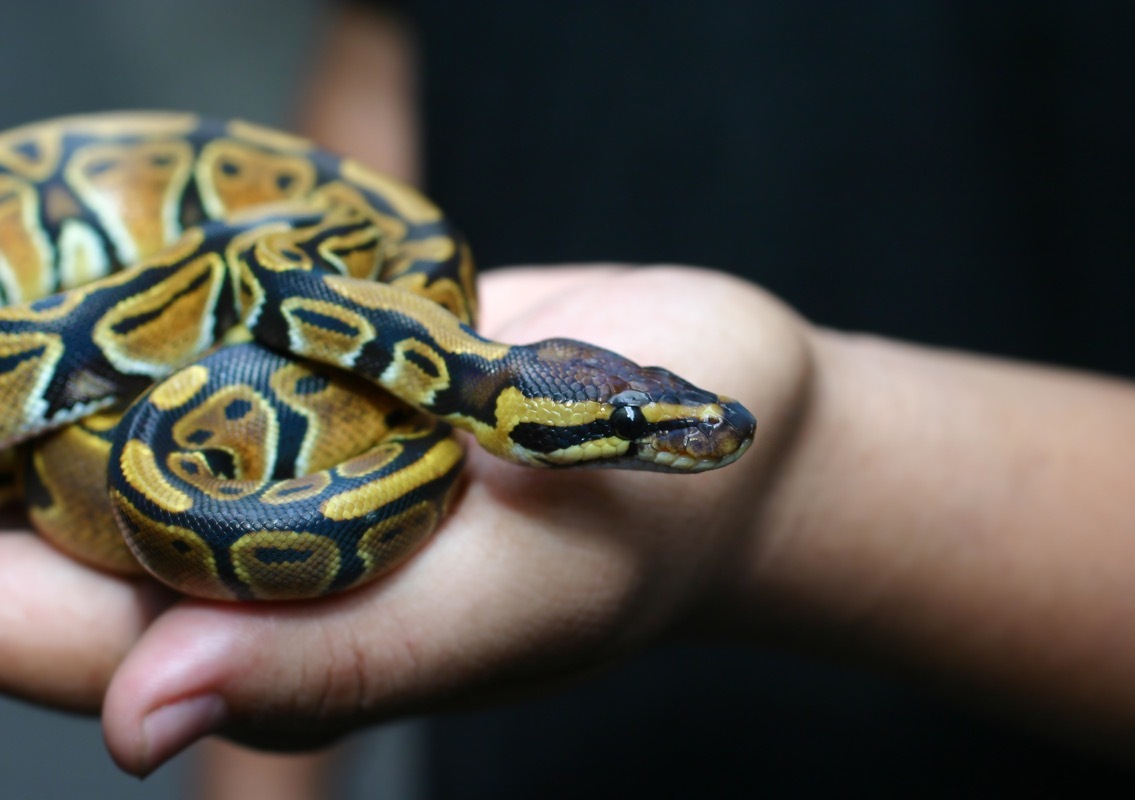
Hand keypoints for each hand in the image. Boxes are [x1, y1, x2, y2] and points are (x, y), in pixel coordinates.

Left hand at [0, 265, 805, 774]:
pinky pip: (206, 338)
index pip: (54, 628)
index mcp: (279, 648)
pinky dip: (148, 297)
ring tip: (6, 276)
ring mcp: (285, 454)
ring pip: (112, 416)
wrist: (723, 412)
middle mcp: (259, 557)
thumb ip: (338, 667)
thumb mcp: (508, 609)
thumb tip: (137, 731)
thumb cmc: (641, 534)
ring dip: (47, 359)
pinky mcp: (323, 368)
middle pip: (51, 513)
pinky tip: (102, 245)